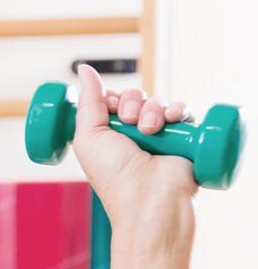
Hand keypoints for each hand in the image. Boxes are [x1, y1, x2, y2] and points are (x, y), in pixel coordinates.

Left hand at [71, 65, 197, 234]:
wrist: (150, 200)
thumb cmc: (115, 175)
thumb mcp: (89, 136)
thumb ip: (88, 102)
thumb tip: (83, 69)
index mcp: (108, 134)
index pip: (112, 100)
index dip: (111, 98)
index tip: (110, 110)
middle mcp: (133, 134)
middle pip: (134, 97)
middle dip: (130, 103)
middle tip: (128, 122)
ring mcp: (159, 136)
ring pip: (158, 102)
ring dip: (153, 110)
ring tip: (149, 130)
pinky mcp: (184, 139)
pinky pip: (183, 111)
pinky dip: (177, 111)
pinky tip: (172, 121)